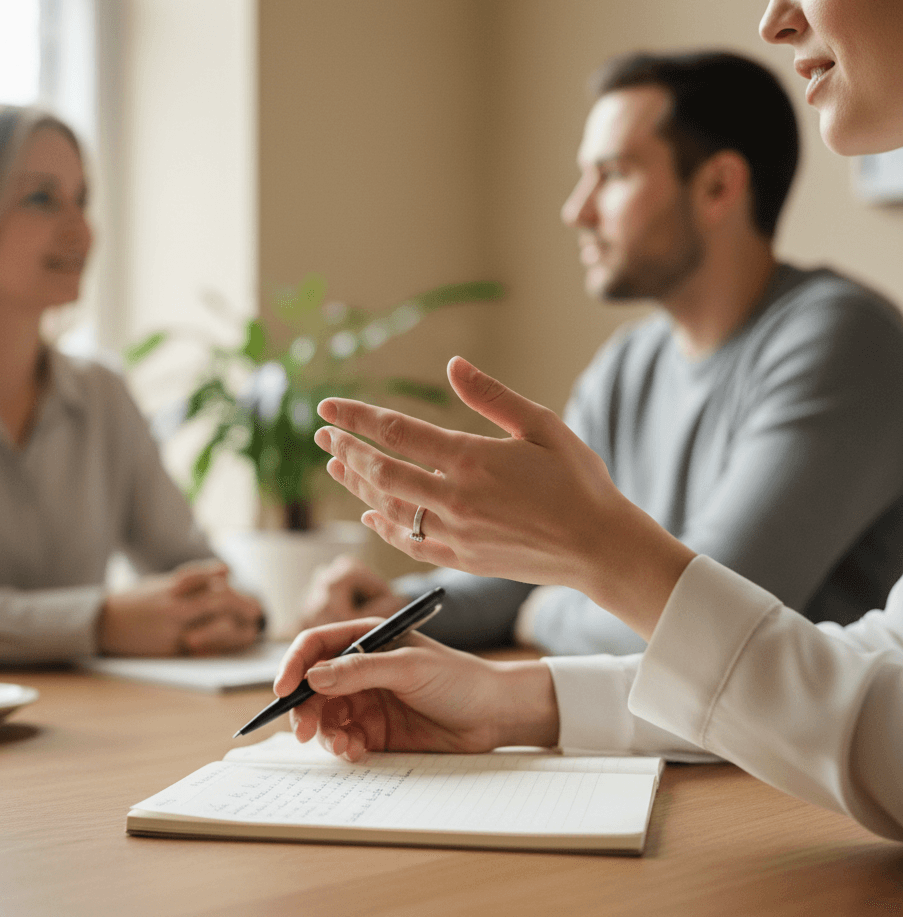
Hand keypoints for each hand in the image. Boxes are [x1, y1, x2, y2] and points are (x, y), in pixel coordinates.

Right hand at [97, 559, 263, 656]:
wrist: (102, 624)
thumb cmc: (135, 602)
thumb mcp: (160, 582)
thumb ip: (193, 577)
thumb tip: (226, 572)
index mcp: (174, 585)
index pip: (215, 582)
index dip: (235, 589)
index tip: (245, 593)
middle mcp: (175, 603)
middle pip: (221, 601)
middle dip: (243, 606)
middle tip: (256, 612)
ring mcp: (173, 627)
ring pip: (217, 625)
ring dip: (238, 626)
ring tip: (249, 628)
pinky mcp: (169, 649)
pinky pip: (203, 648)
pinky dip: (220, 644)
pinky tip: (231, 643)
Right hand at [275, 617, 558, 760]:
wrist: (493, 714)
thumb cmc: (458, 678)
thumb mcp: (410, 667)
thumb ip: (361, 670)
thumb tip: (314, 676)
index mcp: (365, 639)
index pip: (316, 645)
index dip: (293, 664)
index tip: (282, 689)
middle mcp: (360, 669)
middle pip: (312, 686)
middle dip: (303, 708)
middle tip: (305, 731)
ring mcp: (366, 702)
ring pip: (325, 717)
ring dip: (324, 732)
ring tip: (342, 745)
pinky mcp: (375, 733)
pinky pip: (344, 740)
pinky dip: (343, 748)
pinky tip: (355, 751)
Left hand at [314, 356, 694, 639]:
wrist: (600, 547)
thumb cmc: (578, 480)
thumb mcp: (542, 425)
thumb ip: (492, 396)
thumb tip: (453, 365)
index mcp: (471, 458)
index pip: (395, 431)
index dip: (356, 417)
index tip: (327, 408)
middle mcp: (454, 498)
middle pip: (381, 470)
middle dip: (348, 448)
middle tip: (323, 434)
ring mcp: (456, 533)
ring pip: (389, 506)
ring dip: (357, 484)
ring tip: (335, 465)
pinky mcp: (463, 559)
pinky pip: (410, 542)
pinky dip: (383, 526)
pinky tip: (368, 514)